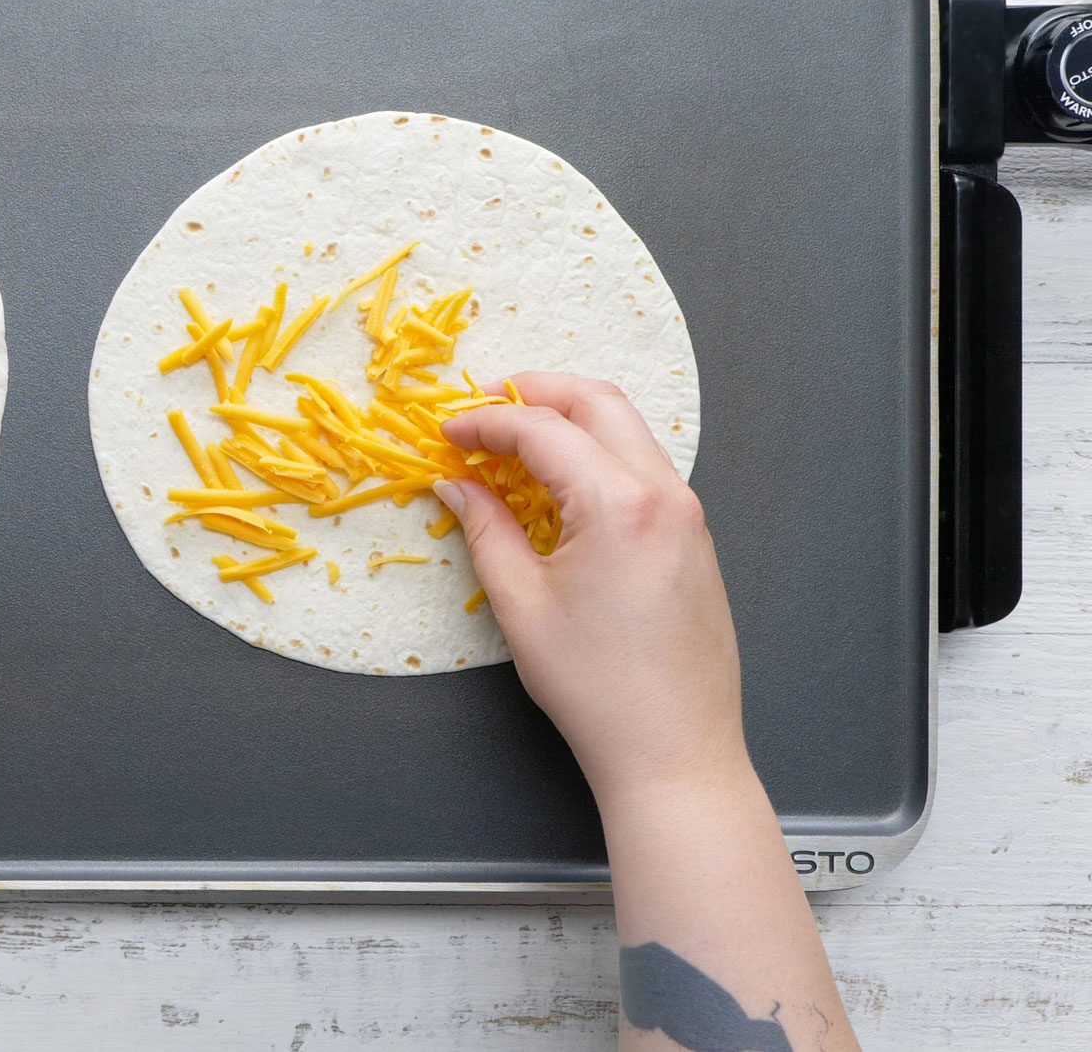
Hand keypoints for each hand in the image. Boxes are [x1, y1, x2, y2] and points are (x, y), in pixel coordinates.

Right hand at [435, 373, 747, 805]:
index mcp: (619, 503)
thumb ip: (486, 529)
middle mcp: (664, 494)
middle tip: (484, 406)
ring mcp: (688, 514)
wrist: (674, 750)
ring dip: (571, 420)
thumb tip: (457, 485)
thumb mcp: (521, 604)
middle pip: (598, 402)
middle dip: (536, 392)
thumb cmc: (595, 687)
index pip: (542, 430)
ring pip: (628, 429)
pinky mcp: (695, 538)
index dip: (485, 422)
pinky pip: (645, 467)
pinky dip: (599, 454)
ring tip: (517, 441)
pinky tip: (561, 483)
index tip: (447, 432)